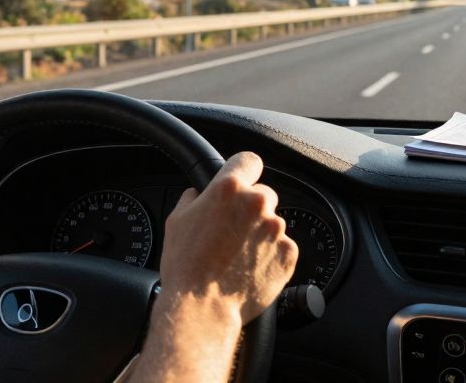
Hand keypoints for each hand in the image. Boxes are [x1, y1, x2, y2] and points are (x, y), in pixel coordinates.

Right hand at [158, 152, 297, 323]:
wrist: (203, 306)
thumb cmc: (186, 265)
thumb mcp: (177, 220)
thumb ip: (194, 198)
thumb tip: (199, 195)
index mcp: (229, 188)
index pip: (248, 160)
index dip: (243, 170)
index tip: (242, 179)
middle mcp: (257, 204)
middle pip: (263, 194)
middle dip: (250, 209)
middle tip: (231, 230)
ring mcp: (276, 230)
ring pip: (271, 223)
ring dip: (259, 234)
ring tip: (237, 256)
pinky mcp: (288, 254)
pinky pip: (282, 247)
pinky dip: (269, 255)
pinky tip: (248, 268)